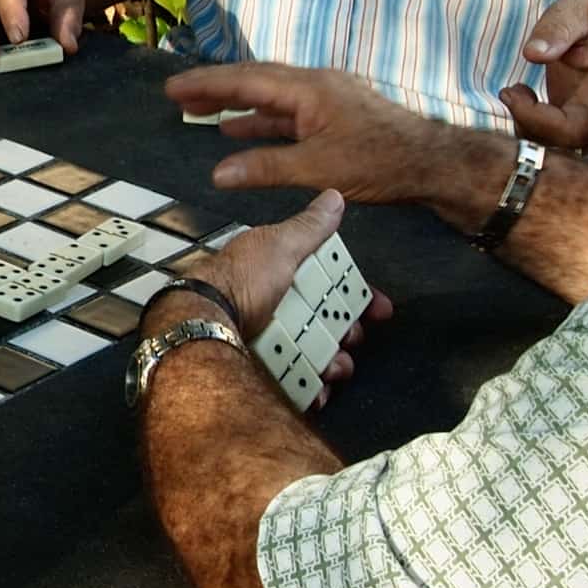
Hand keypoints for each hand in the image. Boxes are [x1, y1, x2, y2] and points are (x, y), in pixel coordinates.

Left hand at [161, 193, 394, 409]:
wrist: (206, 325)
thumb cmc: (243, 279)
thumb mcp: (279, 244)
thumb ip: (309, 226)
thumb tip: (333, 196)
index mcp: (283, 277)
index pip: (331, 287)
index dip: (359, 298)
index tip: (381, 310)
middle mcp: (278, 309)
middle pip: (329, 324)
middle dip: (350, 334)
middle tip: (353, 338)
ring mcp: (272, 343)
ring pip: (319, 357)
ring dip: (336, 364)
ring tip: (336, 367)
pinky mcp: (266, 373)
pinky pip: (299, 384)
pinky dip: (314, 389)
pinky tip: (319, 390)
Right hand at [162, 63, 446, 204]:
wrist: (432, 162)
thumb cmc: (380, 163)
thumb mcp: (318, 169)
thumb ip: (266, 167)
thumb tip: (218, 172)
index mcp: (308, 89)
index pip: (247, 81)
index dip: (207, 85)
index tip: (173, 89)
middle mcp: (316, 84)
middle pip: (255, 81)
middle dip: (215, 89)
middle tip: (178, 97)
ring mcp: (327, 98)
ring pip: (271, 96)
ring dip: (237, 105)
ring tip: (202, 113)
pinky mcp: (336, 114)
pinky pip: (288, 111)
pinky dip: (262, 120)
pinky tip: (243, 131)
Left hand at [498, 0, 587, 161]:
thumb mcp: (578, 11)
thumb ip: (560, 28)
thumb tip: (533, 55)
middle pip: (575, 137)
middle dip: (537, 123)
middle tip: (511, 92)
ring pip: (557, 142)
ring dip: (526, 122)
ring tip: (513, 90)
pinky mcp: (572, 124)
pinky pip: (547, 136)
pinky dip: (525, 120)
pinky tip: (520, 92)